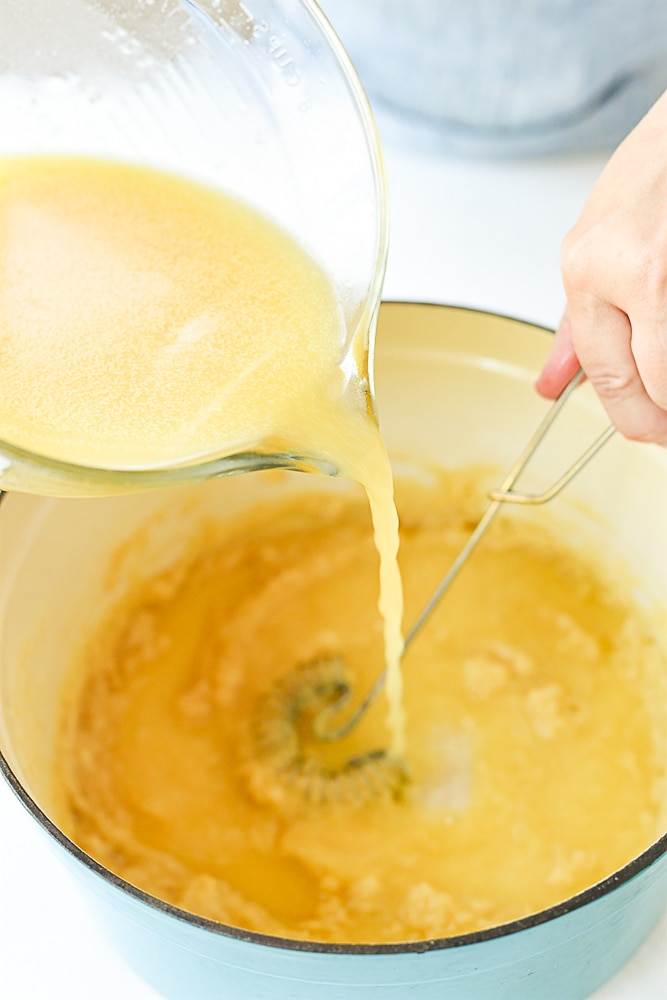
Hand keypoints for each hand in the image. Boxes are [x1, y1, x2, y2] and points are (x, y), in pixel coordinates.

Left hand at [536, 90, 666, 445]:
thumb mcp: (594, 245)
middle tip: (666, 432)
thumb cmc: (655, 171)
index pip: (606, 376)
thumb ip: (576, 324)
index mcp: (590, 270)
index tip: (647, 433)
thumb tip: (551, 386)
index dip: (631, 420)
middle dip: (662, 424)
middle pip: (651, 388)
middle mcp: (636, 275)